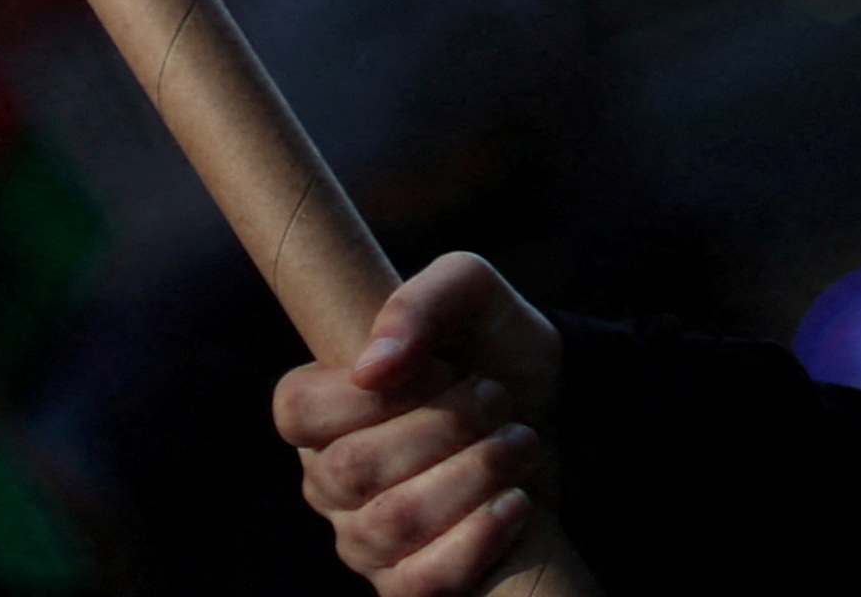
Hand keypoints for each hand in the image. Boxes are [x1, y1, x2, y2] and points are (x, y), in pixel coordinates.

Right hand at [273, 251, 564, 595]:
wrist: (561, 409)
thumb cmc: (494, 345)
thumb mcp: (469, 292)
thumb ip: (418, 304)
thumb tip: (371, 365)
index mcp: (322, 407)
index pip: (298, 411)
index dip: (370, 395)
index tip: (439, 370)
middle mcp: (329, 478)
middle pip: (353, 468)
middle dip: (441, 429)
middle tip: (496, 400)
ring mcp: (362, 539)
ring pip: (391, 524)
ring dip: (471, 476)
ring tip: (519, 443)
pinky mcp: (405, 583)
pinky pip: (420, 582)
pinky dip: (476, 539)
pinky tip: (514, 504)